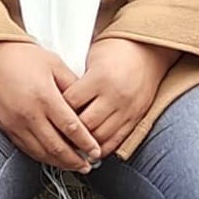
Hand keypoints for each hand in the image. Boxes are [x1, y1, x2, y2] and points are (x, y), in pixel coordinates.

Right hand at [0, 39, 97, 170]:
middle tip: (88, 165)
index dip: (86, 143)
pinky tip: (52, 158)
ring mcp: (15, 123)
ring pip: (41, 152)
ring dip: (59, 162)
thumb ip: (72, 85)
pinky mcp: (5, 127)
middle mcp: (29, 113)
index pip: (71, 128)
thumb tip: (88, 104)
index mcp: (45, 96)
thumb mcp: (54, 64)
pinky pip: (26, 148)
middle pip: (57, 146)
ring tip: (73, 165)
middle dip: (75, 160)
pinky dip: (42, 156)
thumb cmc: (19, 56)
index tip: (96, 151)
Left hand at [65, 38, 171, 156]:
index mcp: (100, 78)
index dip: (58, 109)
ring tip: (72, 143)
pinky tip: (91, 148)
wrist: (147, 51)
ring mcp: (127, 110)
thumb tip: (58, 101)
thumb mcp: (93, 59)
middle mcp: (115, 96)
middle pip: (84, 124)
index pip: (71, 102)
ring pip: (100, 136)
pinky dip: (102, 147)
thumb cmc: (116, 51)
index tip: (50, 112)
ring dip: (84, 142)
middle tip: (57, 132)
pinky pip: (116, 140)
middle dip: (69, 130)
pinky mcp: (135, 118)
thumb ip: (78, 81)